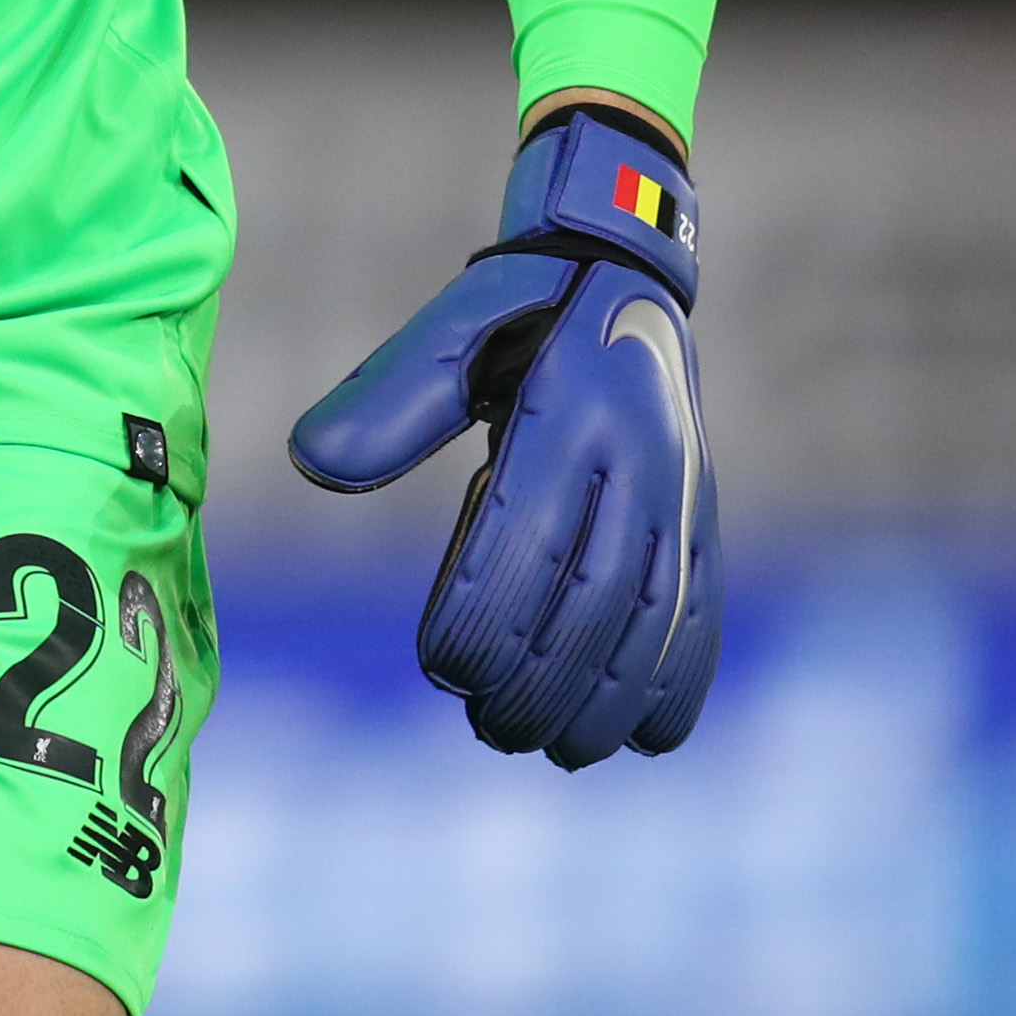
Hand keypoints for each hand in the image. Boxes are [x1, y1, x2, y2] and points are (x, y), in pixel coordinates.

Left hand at [285, 104, 716, 765]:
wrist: (628, 266)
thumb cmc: (518, 307)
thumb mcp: (450, 328)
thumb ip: (387, 400)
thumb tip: (309, 460)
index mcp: (571, 408)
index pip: (530, 535)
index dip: (489, 614)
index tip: (442, 669)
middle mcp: (640, 454)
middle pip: (597, 598)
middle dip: (543, 680)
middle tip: (488, 729)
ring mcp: (684, 487)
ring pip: (657, 616)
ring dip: (609, 699)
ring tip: (552, 749)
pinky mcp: (705, 512)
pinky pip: (706, 605)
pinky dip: (684, 678)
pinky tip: (650, 737)